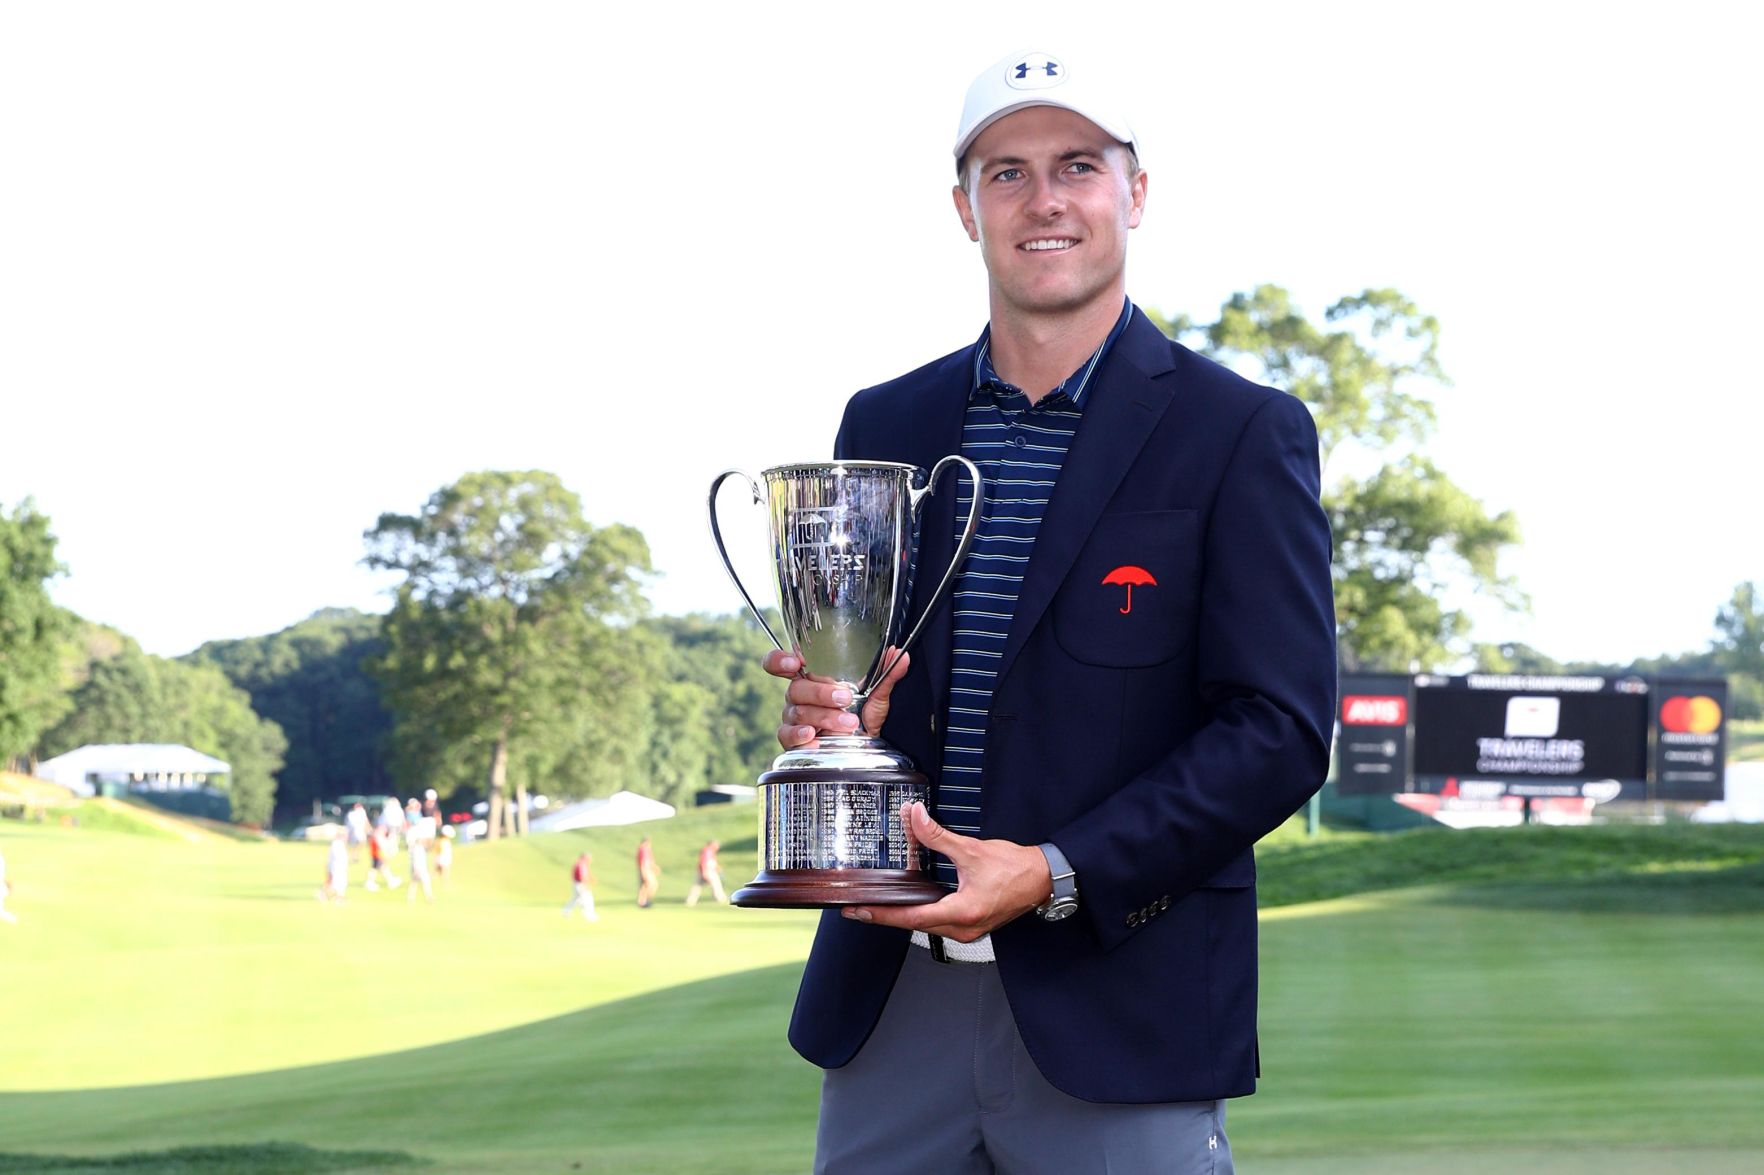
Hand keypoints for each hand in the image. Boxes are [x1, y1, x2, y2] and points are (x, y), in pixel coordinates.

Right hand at [764, 646, 910, 749]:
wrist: (863, 748)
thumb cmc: (862, 716)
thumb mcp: (877, 696)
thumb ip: (886, 674)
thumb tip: (899, 655)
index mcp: (811, 678)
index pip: (782, 663)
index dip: (781, 660)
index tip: (796, 661)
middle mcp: (798, 696)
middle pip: (795, 688)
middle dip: (821, 693)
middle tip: (844, 698)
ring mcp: (793, 718)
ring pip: (798, 712)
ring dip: (824, 717)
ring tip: (847, 723)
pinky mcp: (792, 740)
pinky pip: (787, 736)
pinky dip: (801, 736)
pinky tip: (815, 738)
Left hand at [840, 803, 1052, 941]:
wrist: (1043, 879)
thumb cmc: (1015, 869)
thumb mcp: (972, 849)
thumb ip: (938, 836)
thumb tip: (915, 817)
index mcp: (961, 913)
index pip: (910, 917)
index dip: (880, 914)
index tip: (857, 910)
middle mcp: (962, 929)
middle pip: (913, 925)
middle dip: (884, 916)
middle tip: (857, 907)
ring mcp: (967, 930)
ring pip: (924, 926)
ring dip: (901, 916)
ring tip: (876, 906)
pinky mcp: (970, 925)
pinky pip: (937, 923)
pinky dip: (919, 914)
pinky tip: (907, 904)